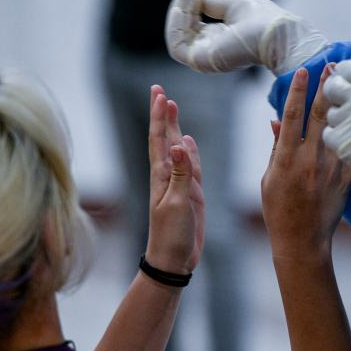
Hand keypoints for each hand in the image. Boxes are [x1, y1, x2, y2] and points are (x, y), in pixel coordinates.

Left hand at [146, 85, 203, 275]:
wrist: (173, 260)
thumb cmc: (171, 235)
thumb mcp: (178, 203)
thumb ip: (180, 174)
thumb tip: (180, 143)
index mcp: (161, 176)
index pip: (159, 139)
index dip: (159, 116)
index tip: (159, 94)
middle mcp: (168, 175)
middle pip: (165, 138)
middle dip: (163, 114)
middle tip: (159, 90)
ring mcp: (179, 183)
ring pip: (178, 148)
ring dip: (175, 127)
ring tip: (172, 107)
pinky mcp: (190, 194)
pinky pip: (191, 166)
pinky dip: (190, 151)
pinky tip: (189, 142)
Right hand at [165, 0, 329, 75]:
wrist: (274, 33)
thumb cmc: (262, 20)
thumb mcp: (232, 5)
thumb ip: (212, 3)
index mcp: (219, 39)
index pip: (193, 26)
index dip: (188, 6)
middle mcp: (210, 51)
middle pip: (182, 32)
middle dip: (181, 8)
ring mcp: (205, 58)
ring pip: (177, 38)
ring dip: (177, 14)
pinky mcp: (201, 61)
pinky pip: (176, 46)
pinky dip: (175, 26)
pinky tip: (182, 8)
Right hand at [261, 65, 350, 260]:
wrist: (302, 240)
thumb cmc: (279, 210)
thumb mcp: (268, 178)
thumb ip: (276, 148)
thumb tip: (276, 122)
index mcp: (286, 157)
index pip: (292, 115)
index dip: (297, 90)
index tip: (303, 70)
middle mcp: (309, 159)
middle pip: (319, 115)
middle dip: (326, 87)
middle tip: (331, 65)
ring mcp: (330, 169)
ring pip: (340, 128)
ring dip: (344, 104)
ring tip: (349, 83)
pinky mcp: (345, 180)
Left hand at [322, 60, 350, 218]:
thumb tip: (350, 82)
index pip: (346, 68)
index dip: (342, 77)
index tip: (344, 85)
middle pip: (331, 87)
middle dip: (335, 96)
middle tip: (345, 109)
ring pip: (330, 114)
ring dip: (340, 123)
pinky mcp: (343, 143)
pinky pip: (329, 135)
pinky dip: (338, 141)